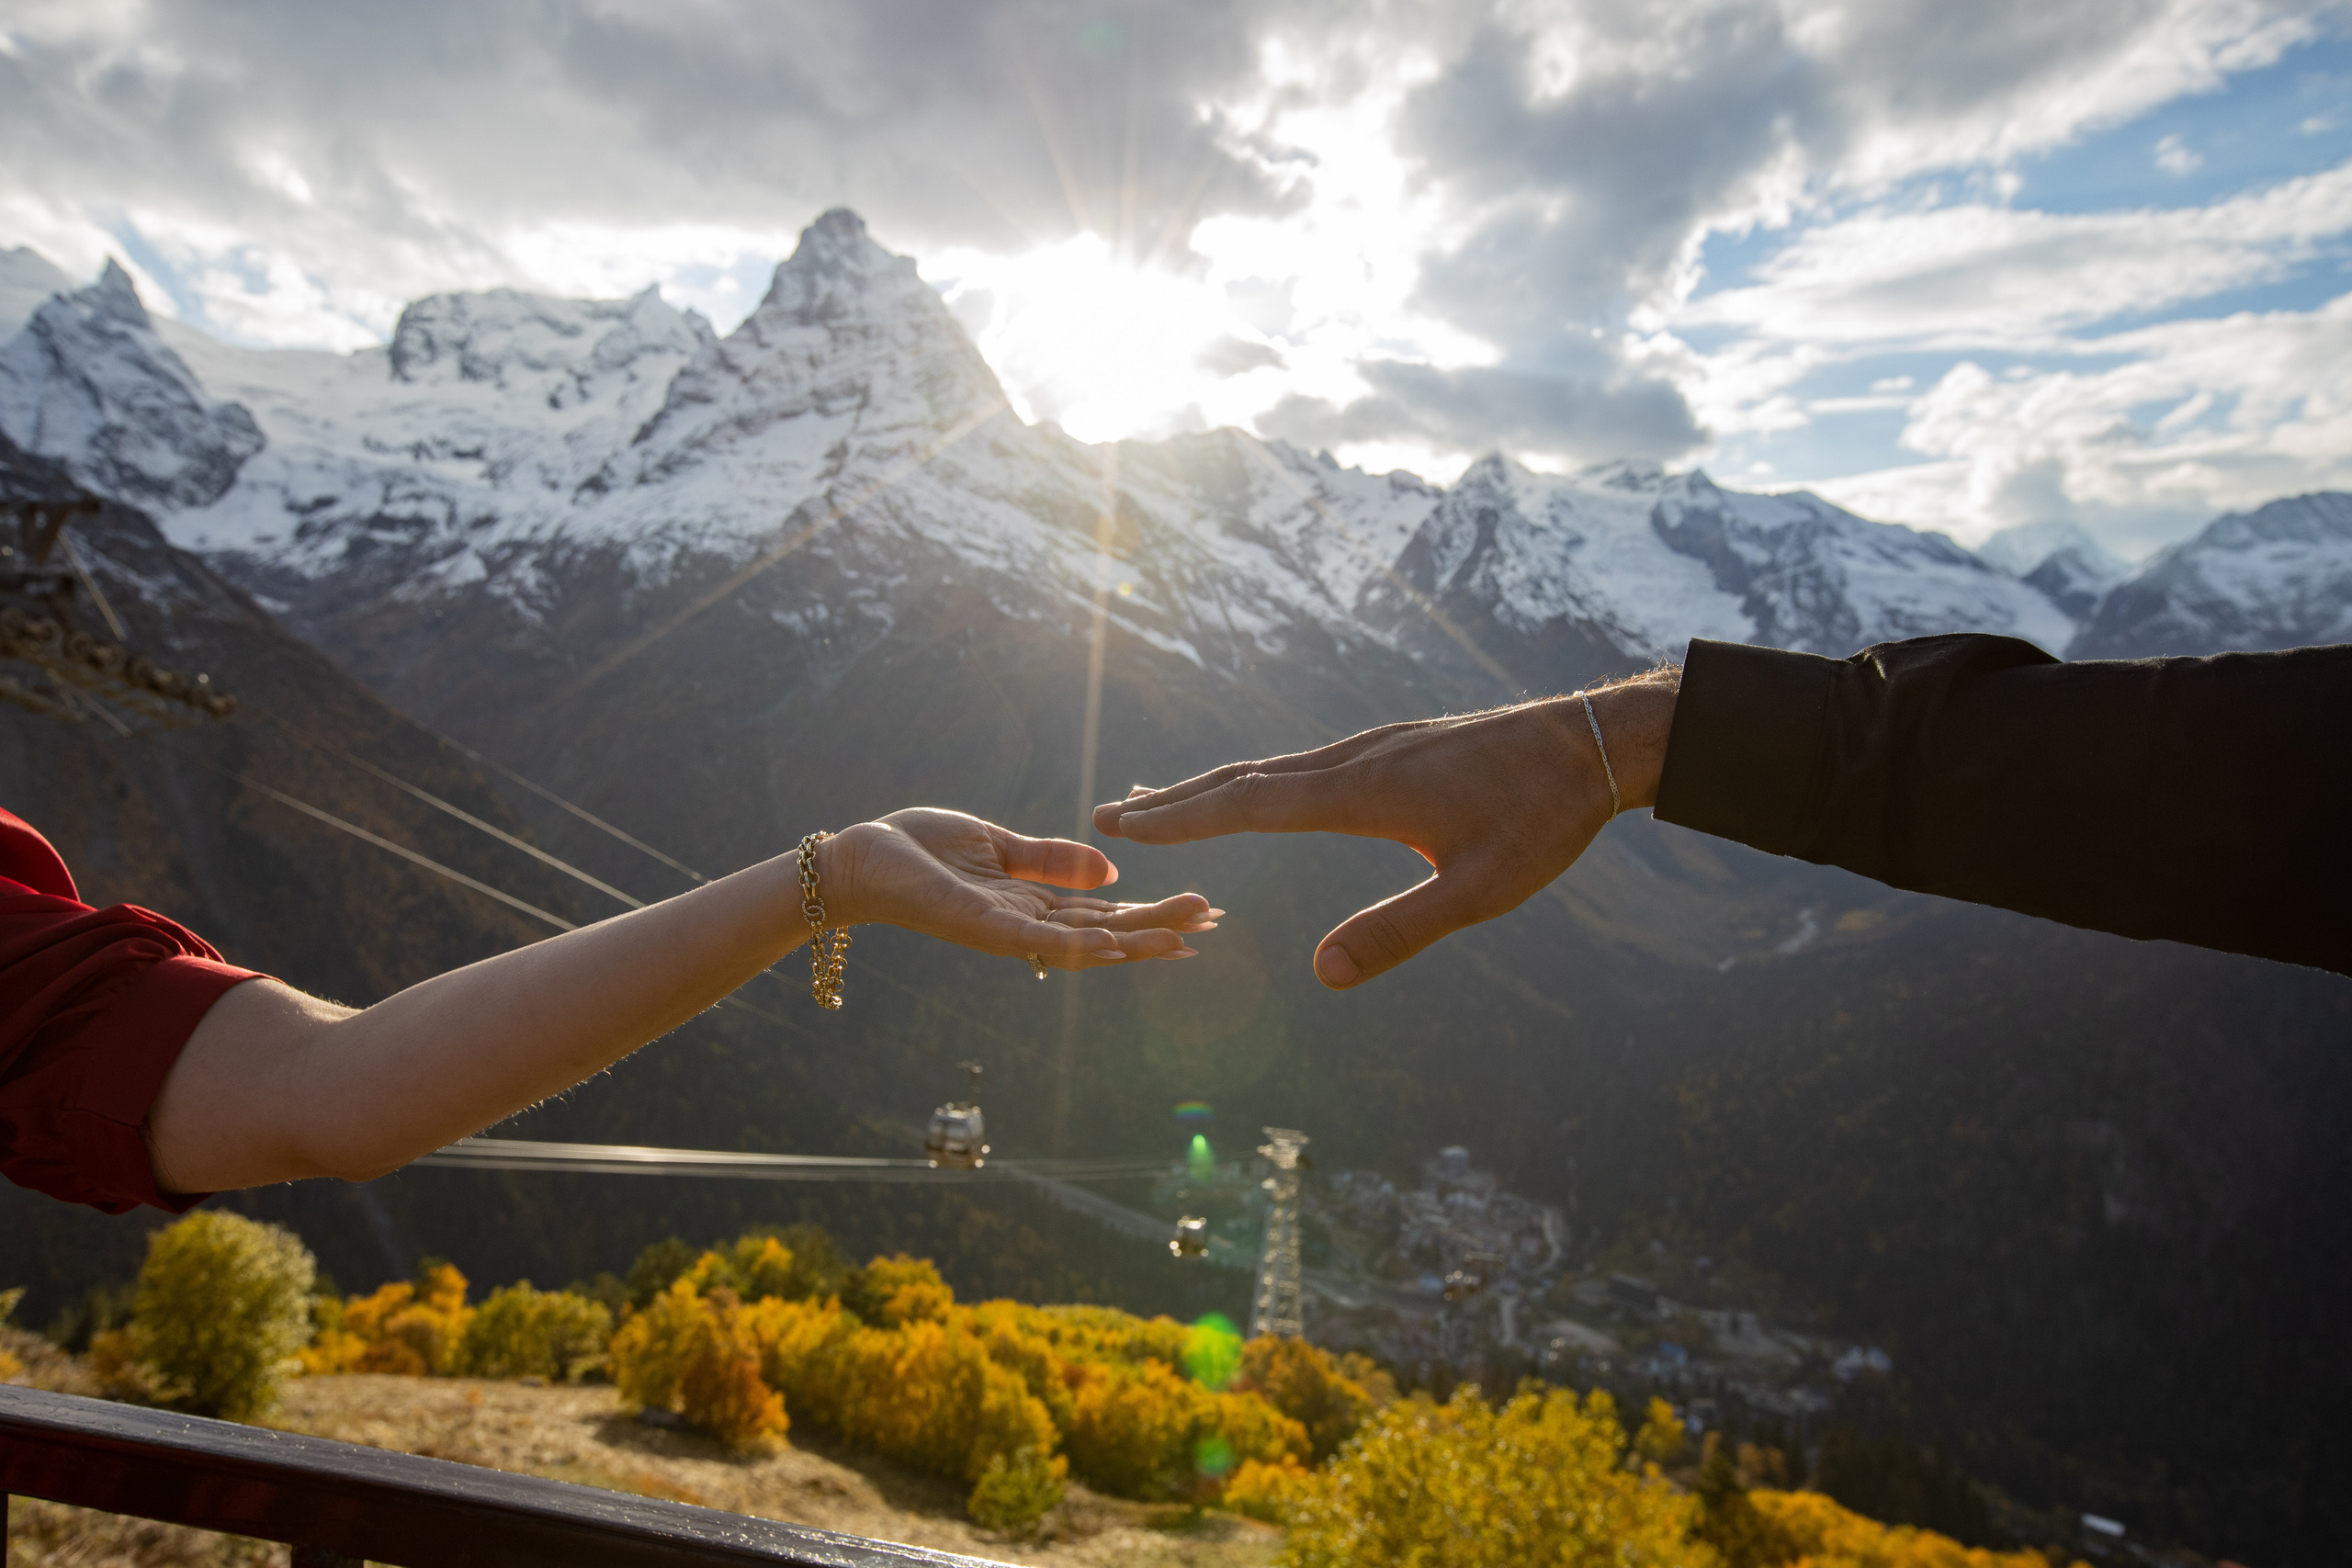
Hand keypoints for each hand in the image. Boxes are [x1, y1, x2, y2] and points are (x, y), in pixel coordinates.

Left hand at [826, 808, 1217, 971]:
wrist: (862, 857)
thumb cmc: (919, 849)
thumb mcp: (999, 844)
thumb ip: (1050, 858)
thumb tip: (1110, 873)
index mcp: (1030, 905)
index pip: (1104, 915)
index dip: (1151, 913)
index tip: (1199, 908)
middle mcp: (1025, 927)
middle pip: (1106, 934)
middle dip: (1159, 929)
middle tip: (1213, 922)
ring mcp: (1006, 932)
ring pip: (1083, 945)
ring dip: (1134, 943)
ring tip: (1184, 937)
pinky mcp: (983, 928)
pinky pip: (1038, 942)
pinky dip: (1078, 947)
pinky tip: (1116, 944)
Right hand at [1092, 677, 1677, 987]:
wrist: (1595, 742)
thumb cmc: (1542, 817)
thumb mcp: (1478, 891)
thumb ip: (1399, 933)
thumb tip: (1320, 976)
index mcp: (1362, 791)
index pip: (1249, 805)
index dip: (1182, 818)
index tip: (1122, 823)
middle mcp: (1357, 759)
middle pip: (1246, 779)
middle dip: (1177, 800)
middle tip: (1113, 811)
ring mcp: (1377, 747)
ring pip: (1276, 768)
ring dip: (1215, 787)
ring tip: (1167, 800)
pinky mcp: (1398, 747)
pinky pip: (1307, 764)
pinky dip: (1260, 779)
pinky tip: (1266, 792)